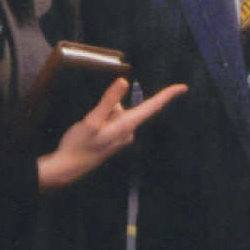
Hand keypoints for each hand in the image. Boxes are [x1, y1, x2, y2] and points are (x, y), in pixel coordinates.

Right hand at [36, 78, 186, 189]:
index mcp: (126, 126)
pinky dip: (102, 121)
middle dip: (110, 105)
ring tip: (88, 129)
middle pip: (126, 107)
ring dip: (103, 114)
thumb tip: (124, 81)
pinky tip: (90, 132)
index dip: (167, 95)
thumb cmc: (78, 145)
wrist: (67, 168)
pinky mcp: (114, 140)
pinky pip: (111, 121)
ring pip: (116, 113)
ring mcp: (122, 137)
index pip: (152, 107)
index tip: (182, 87)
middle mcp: (128, 132)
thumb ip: (108, 100)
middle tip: (91, 121)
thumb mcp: (91, 120)